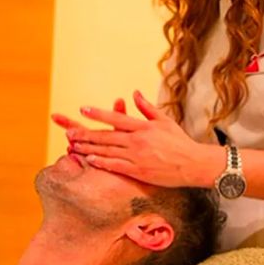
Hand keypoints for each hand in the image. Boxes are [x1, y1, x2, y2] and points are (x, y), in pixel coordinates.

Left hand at [63, 90, 216, 187]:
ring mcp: (137, 157)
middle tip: (69, 133)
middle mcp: (138, 140)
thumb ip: (147, 107)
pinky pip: (116, 166)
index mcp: (143, 127)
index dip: (99, 114)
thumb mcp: (164, 121)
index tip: (83, 109)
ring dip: (89, 149)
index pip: (116, 118)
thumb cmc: (180, 142)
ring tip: (74, 146)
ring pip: (108, 151)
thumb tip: (134, 93)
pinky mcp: (139, 172)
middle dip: (86, 134)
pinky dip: (102, 163)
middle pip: (107, 136)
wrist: (194, 164)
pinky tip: (90, 160)